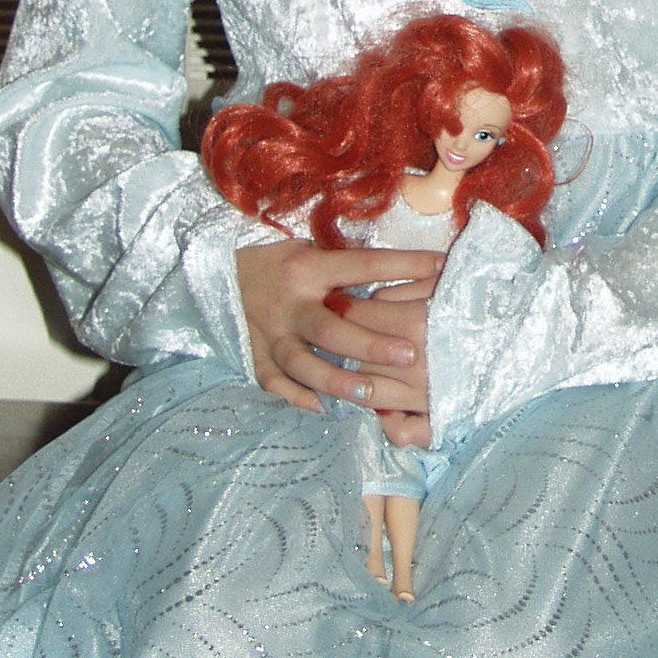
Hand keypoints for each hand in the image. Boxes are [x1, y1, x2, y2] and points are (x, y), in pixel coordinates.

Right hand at [236, 240, 437, 419]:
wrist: (218, 277)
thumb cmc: (278, 263)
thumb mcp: (310, 251)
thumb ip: (349, 266)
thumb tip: (409, 266)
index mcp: (308, 267)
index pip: (360, 266)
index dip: (401, 266)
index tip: (439, 268)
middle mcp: (288, 303)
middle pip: (329, 327)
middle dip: (369, 343)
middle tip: (409, 354)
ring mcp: (269, 334)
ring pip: (300, 362)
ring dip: (335, 379)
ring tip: (369, 392)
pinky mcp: (255, 356)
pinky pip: (275, 382)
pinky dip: (297, 396)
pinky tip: (323, 407)